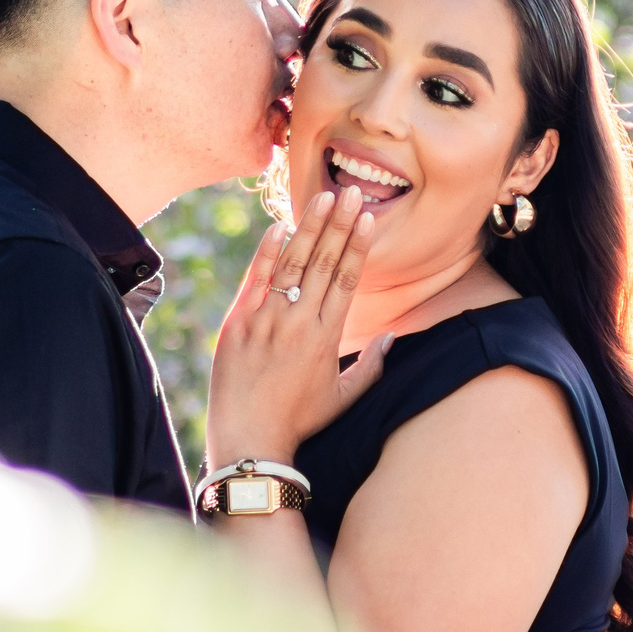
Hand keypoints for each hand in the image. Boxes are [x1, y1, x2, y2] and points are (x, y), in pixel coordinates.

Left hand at [208, 186, 392, 465]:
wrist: (249, 439)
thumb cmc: (299, 421)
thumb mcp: (344, 396)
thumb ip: (372, 365)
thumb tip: (394, 337)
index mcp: (328, 337)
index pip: (347, 279)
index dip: (358, 246)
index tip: (367, 218)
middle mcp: (299, 322)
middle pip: (324, 262)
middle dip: (339, 224)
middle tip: (351, 192)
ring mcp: (266, 320)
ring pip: (292, 263)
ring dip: (308, 227)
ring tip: (322, 198)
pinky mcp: (237, 323)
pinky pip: (255, 279)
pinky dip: (266, 252)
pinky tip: (279, 226)